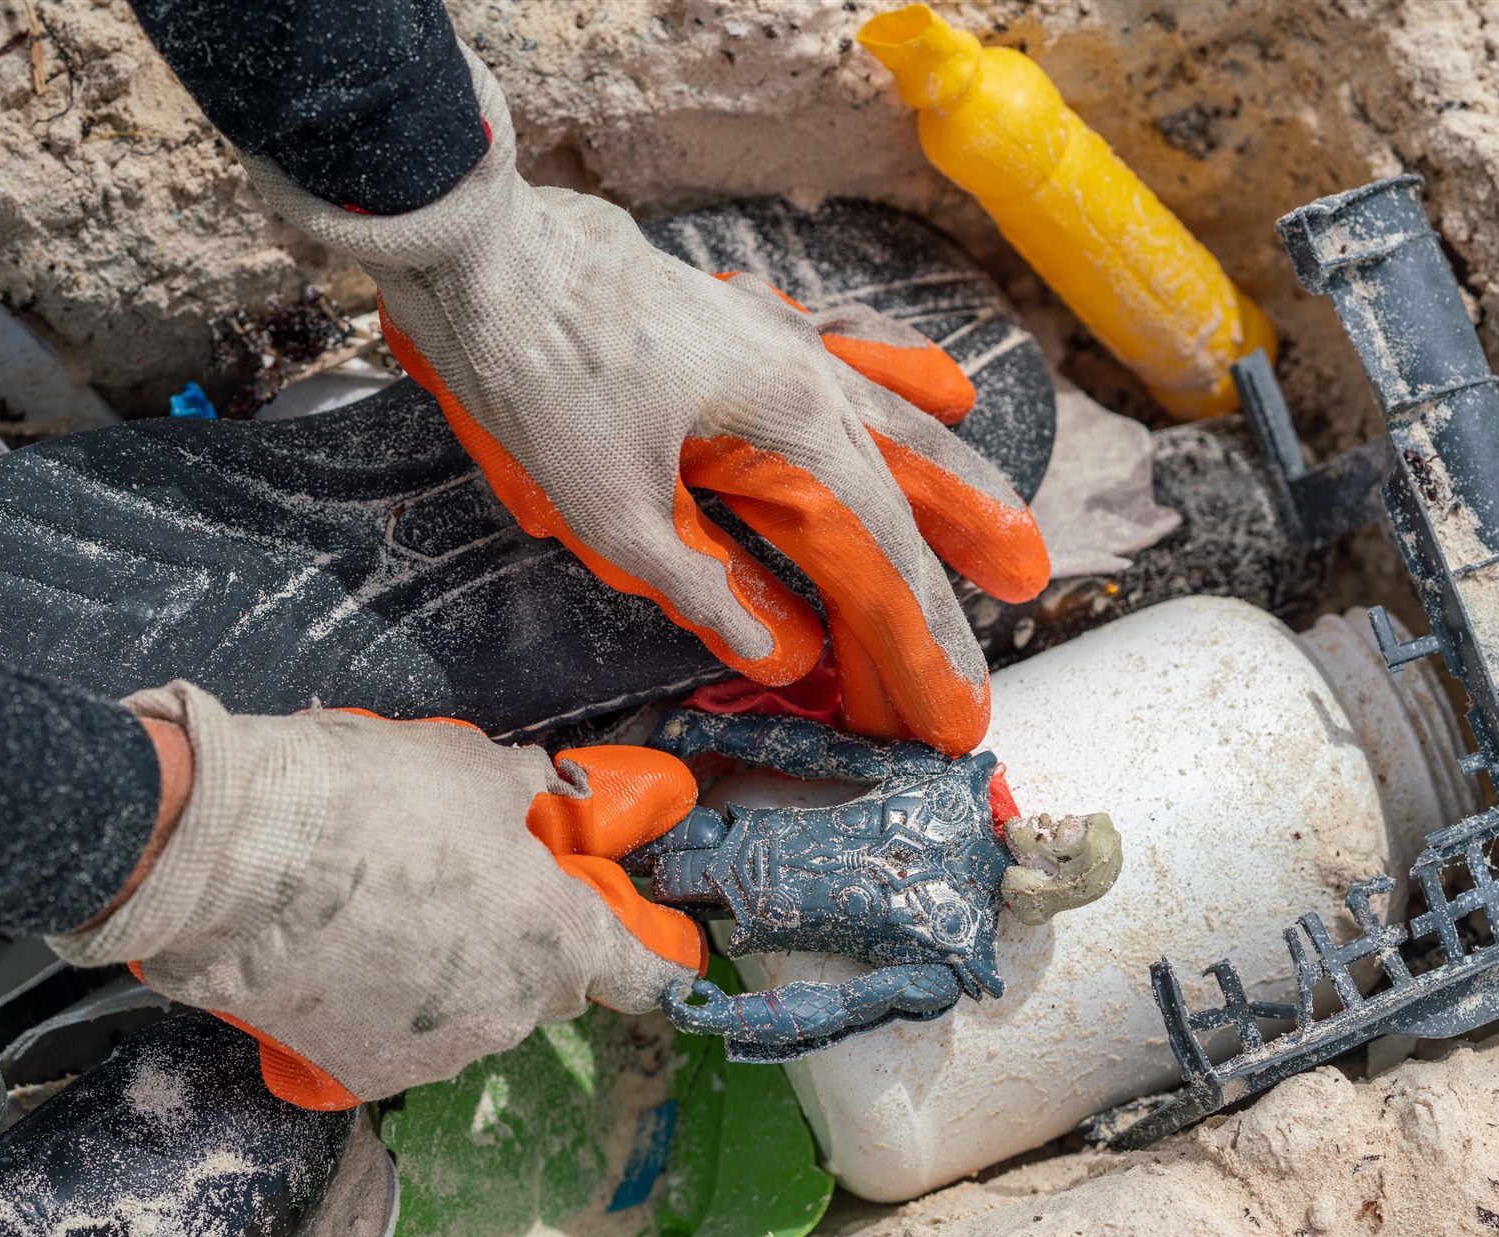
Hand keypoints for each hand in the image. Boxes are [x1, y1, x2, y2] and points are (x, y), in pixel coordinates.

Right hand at [49, 683, 703, 1107]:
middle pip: (543, 983)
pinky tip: (343, 951)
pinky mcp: (360, 1074)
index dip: (658, 962)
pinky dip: (382, 1002)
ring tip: (386, 905)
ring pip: (469, 1009)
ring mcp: (435, 1052)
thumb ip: (527, 790)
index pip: (642, 974)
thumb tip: (545, 791)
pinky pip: (397, 1034)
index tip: (670, 961)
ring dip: (449, 969)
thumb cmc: (371, 800)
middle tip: (472, 881)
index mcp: (558, 941)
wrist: (235, 860)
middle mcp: (511, 1014)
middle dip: (524, 939)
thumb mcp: (472, 765)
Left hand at [241, 47, 1048, 755]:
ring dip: (956, 493)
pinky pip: (848, 366)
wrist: (487, 255)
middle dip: (951, 591)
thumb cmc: (539, 375)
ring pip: (897, 430)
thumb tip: (783, 654)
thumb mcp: (613, 513)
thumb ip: (706, 586)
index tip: (954, 719)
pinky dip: (900, 391)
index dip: (921, 649)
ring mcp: (782, 350)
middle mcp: (808, 384)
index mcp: (791, 429)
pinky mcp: (745, 330)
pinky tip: (938, 398)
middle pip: (904, 504)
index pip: (879, 562)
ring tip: (1011, 545)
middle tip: (995, 655)